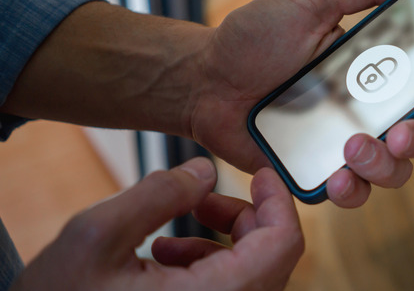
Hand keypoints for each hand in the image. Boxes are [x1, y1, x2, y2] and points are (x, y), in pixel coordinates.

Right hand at [11, 158, 302, 290]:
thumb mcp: (96, 236)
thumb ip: (158, 194)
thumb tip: (205, 170)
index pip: (282, 246)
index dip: (279, 202)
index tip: (262, 174)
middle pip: (271, 259)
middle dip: (243, 220)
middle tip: (204, 200)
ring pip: (250, 276)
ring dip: (222, 244)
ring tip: (171, 234)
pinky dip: (208, 269)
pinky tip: (162, 258)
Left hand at [188, 0, 413, 206]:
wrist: (204, 78)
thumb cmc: (254, 37)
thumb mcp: (310, 1)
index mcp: (372, 70)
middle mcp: (365, 109)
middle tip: (399, 133)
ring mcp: (341, 142)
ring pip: (391, 171)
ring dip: (384, 167)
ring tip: (352, 148)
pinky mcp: (315, 170)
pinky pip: (349, 192)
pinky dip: (351, 192)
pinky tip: (335, 178)